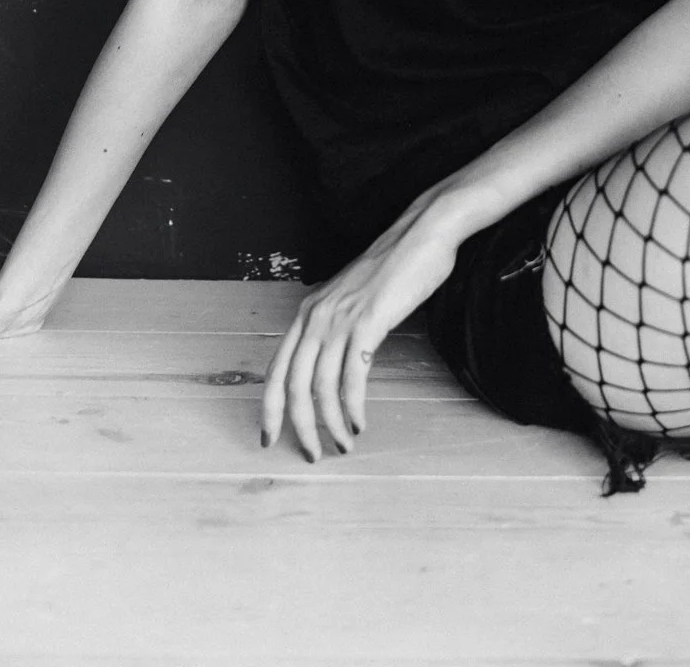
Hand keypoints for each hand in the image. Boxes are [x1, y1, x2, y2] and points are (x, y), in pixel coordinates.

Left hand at [260, 210, 458, 461]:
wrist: (421, 236)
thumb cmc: (392, 267)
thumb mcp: (350, 297)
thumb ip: (334, 323)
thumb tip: (330, 359)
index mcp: (307, 311)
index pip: (276, 369)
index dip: (269, 407)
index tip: (268, 437)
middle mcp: (316, 316)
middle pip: (294, 385)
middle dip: (300, 426)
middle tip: (312, 454)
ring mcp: (341, 319)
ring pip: (321, 386)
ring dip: (331, 423)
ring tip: (343, 444)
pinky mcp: (368, 322)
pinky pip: (353, 377)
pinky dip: (353, 406)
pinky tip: (359, 422)